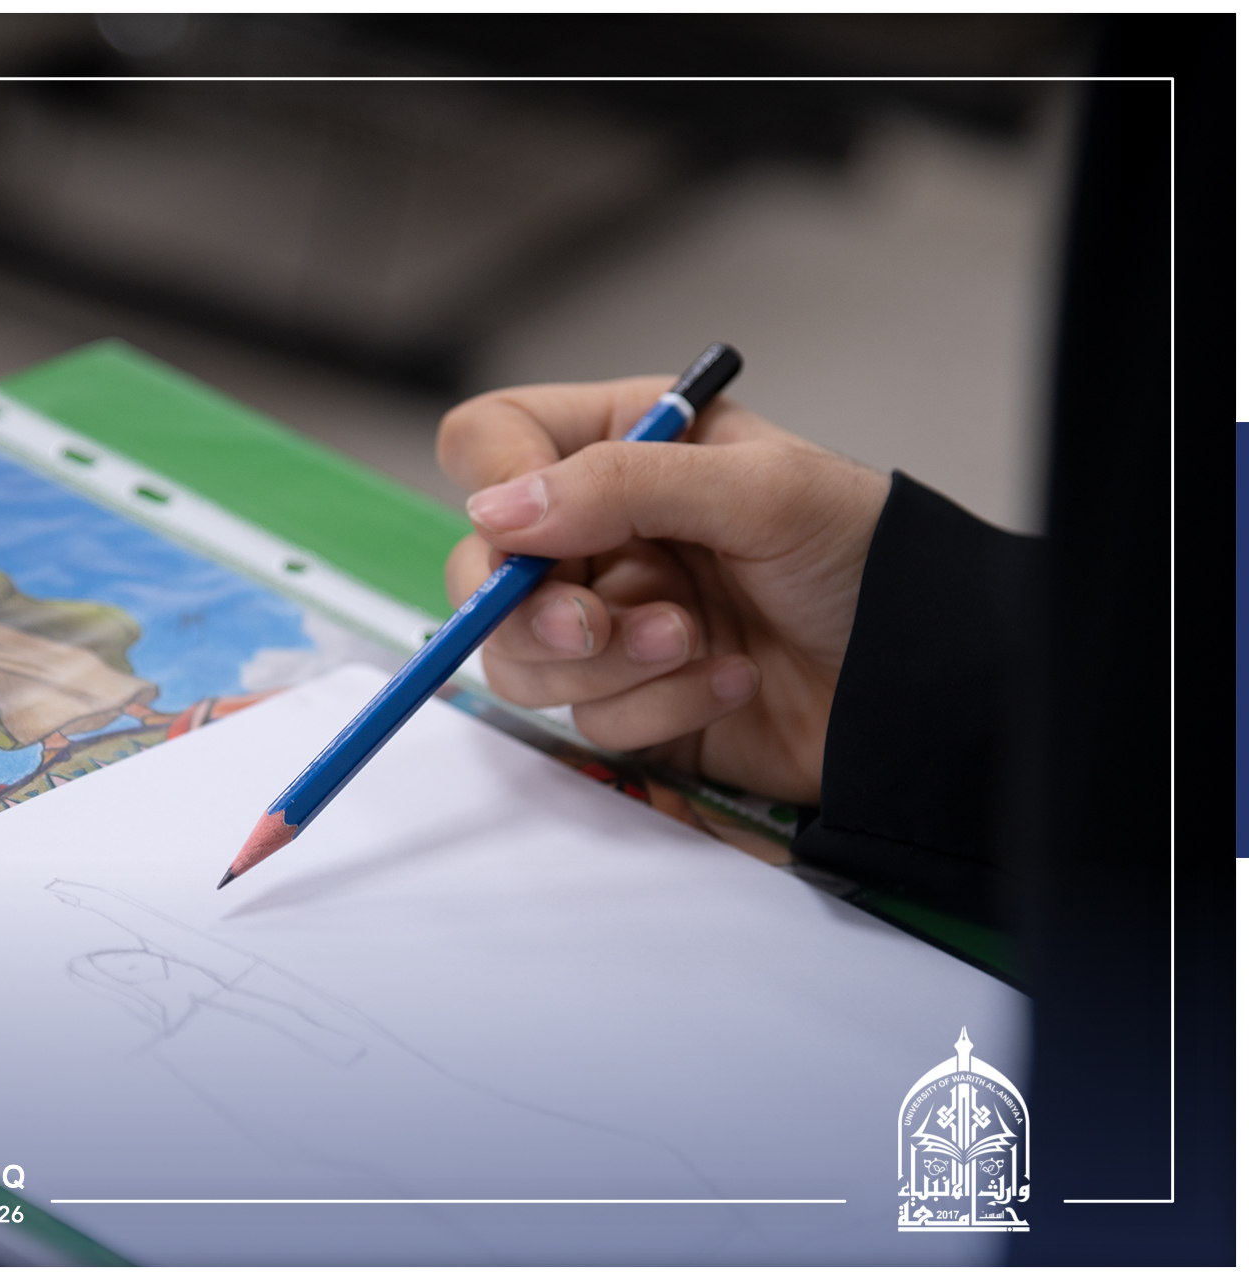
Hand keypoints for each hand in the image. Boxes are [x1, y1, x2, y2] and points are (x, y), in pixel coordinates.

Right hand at [438, 377, 889, 803]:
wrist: (927, 682)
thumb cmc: (865, 556)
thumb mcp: (759, 490)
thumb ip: (623, 485)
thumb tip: (498, 511)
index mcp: (620, 446)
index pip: (492, 442)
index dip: (493, 483)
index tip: (526, 530)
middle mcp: (599, 531)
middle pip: (482, 568)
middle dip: (532, 608)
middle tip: (591, 627)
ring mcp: (607, 621)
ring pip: (521, 656)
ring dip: (608, 664)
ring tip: (694, 644)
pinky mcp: (627, 702)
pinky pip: (587, 718)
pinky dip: (658, 708)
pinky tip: (728, 682)